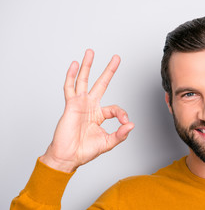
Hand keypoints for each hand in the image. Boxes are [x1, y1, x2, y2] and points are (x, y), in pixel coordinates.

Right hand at [40, 49, 133, 172]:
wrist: (68, 157)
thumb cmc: (85, 151)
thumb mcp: (108, 143)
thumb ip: (120, 135)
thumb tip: (131, 125)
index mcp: (100, 115)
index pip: (115, 108)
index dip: (122, 114)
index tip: (125, 122)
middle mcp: (90, 106)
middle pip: (101, 84)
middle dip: (109, 71)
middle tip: (116, 58)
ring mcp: (80, 104)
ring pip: (84, 81)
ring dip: (87, 66)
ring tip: (91, 52)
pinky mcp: (71, 105)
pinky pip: (70, 87)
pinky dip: (71, 76)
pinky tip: (74, 64)